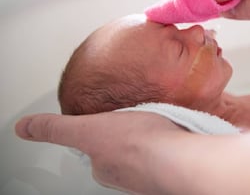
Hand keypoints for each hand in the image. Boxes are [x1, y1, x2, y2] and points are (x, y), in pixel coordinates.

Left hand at [14, 112, 186, 193]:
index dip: (99, 134)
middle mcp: (125, 176)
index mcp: (104, 167)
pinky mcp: (173, 167)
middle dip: (124, 138)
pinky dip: (166, 144)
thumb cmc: (138, 144)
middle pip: (119, 153)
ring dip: (147, 140)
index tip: (107, 126)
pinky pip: (164, 153)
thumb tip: (24, 128)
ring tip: (155, 125)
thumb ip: (56, 129)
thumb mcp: (87, 129)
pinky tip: (172, 134)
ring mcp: (149, 174)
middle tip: (134, 121)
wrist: (179, 158)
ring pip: (143, 153)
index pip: (95, 150)